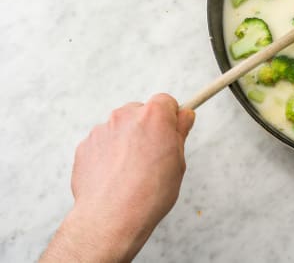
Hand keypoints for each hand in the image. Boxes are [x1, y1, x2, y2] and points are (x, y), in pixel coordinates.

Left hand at [41, 93, 194, 262]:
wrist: (111, 218)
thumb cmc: (148, 193)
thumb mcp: (178, 161)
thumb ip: (179, 133)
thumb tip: (183, 117)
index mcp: (153, 116)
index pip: (166, 101)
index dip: (171, 117)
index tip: (172, 130)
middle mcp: (125, 116)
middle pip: (140, 112)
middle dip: (147, 128)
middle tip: (153, 155)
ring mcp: (102, 130)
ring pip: (120, 128)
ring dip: (127, 141)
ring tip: (132, 171)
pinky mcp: (85, 146)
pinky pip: (102, 143)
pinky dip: (108, 154)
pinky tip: (115, 176)